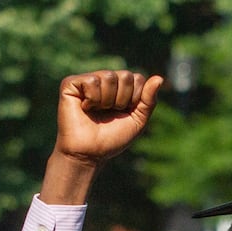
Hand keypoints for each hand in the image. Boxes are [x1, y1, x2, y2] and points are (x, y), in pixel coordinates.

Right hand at [40, 69, 164, 204]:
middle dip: (121, 100)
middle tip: (109, 113)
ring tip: (96, 111)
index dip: (134, 99)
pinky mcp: (71, 83)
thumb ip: (149, 100)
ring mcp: (88, 80)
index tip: (123, 113)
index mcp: (120, 87)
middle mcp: (104, 80)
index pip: (137, 79)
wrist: (90, 153)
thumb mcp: (137, 121)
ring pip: (108, 76)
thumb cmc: (112, 139)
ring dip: (107, 101)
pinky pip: (92, 81)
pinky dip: (93, 99)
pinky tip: (85, 108)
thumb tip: (159, 78)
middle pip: (125, 76)